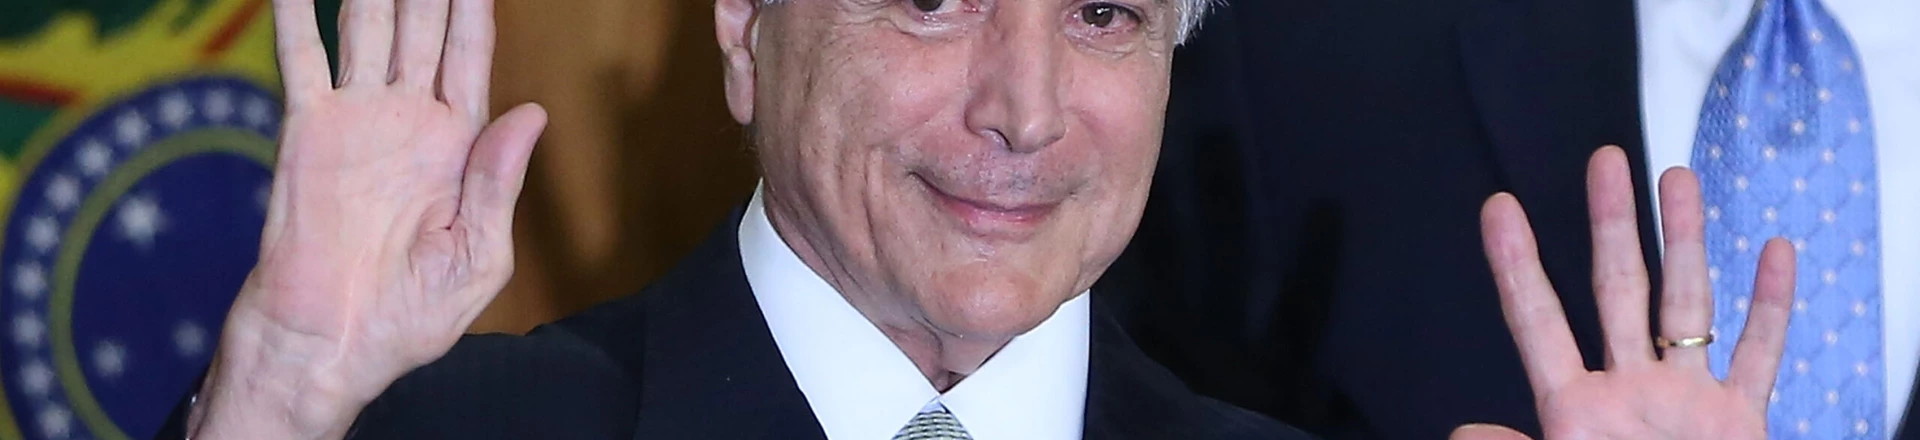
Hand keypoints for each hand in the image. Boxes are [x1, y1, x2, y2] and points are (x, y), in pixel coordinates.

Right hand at [190, 0, 541, 436]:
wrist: (331, 346)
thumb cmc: (410, 318)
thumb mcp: (478, 256)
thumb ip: (500, 182)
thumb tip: (532, 111)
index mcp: (457, 145)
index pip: (469, 54)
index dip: (472, 7)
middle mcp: (407, 120)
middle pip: (420, 27)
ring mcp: (355, 119)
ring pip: (366, 26)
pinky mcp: (306, 131)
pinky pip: (302, 60)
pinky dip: (295, 14)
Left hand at [1456, 147, 1794, 438]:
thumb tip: (1464, 435)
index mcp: (1574, 412)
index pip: (1535, 322)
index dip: (1515, 265)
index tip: (1497, 206)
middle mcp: (1629, 394)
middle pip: (1616, 291)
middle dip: (1610, 224)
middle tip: (1604, 159)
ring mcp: (1686, 404)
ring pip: (1687, 305)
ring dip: (1685, 242)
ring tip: (1677, 177)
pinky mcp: (1738, 424)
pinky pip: (1759, 356)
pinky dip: (1772, 307)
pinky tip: (1774, 252)